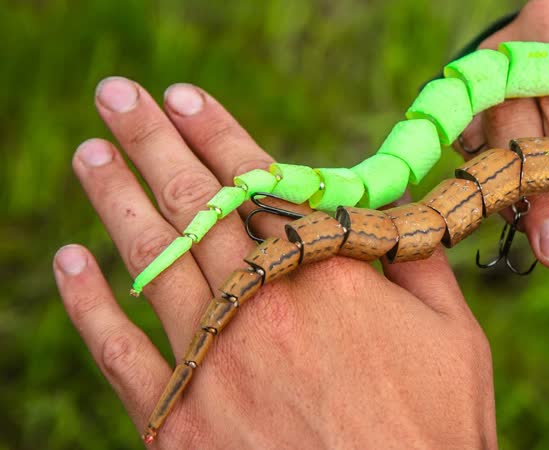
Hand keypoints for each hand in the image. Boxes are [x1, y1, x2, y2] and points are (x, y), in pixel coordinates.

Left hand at [53, 78, 495, 447]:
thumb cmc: (436, 426)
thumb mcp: (453, 331)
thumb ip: (412, 261)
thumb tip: (383, 211)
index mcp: (327, 276)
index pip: (258, 183)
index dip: (218, 134)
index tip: (183, 97)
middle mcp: (262, 305)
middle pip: (195, 207)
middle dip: (151, 144)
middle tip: (118, 99)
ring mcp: (215, 362)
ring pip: (152, 260)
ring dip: (115, 199)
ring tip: (90, 154)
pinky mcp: (180, 424)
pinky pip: (120, 353)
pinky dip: (90, 304)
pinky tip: (72, 262)